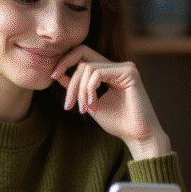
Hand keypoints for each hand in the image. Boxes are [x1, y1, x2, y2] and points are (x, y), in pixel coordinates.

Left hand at [51, 46, 170, 158]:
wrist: (138, 136)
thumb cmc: (118, 123)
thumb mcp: (90, 103)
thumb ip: (78, 88)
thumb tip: (58, 74)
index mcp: (110, 71)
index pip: (83, 55)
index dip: (65, 62)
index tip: (52, 76)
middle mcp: (118, 66)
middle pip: (82, 59)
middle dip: (71, 81)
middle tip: (68, 104)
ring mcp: (125, 67)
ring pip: (88, 68)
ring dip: (80, 90)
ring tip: (83, 108)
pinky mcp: (129, 72)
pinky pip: (98, 73)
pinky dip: (89, 89)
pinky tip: (91, 103)